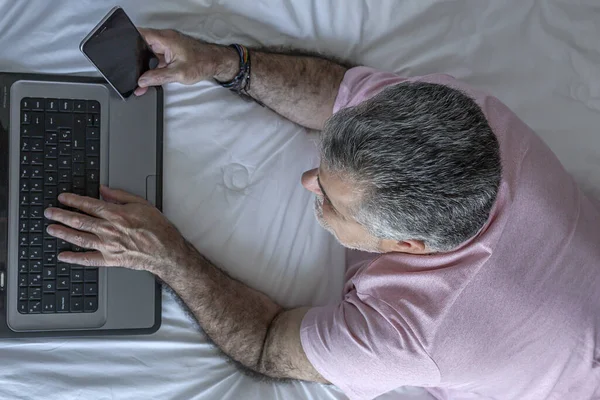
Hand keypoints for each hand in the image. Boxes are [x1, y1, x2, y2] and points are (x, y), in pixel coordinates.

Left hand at [44, 186, 185, 273]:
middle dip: (61, 215)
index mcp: (116, 214)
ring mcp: (108, 246)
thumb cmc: (158, 228)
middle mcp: (109, 229)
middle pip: (79, 220)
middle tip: (49, 212)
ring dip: (62, 233)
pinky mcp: (110, 259)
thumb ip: (121, 196)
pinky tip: (63, 256)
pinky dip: (73, 258)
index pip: (89, 205)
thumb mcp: (142, 204)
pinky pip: (88, 259)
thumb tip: (104, 190)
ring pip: (79, 238)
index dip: (73, 200)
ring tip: (51, 229)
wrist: (166, 251)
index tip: (62, 198)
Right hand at [134, 28, 237, 95]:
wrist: (216, 63)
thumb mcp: (178, 73)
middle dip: (136, 59)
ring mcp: (168, 46)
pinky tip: (150, 80)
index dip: (129, 41)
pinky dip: (153, 69)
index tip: (122, 52)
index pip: (140, 34)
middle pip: (142, 46)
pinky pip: (157, 60)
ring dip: (145, 67)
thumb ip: (158, 77)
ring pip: (149, 55)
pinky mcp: (171, 53)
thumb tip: (142, 80)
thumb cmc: (202, 63)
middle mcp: (165, 39)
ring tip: (140, 81)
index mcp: (165, 39)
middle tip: (131, 72)